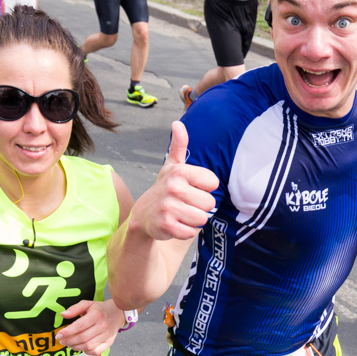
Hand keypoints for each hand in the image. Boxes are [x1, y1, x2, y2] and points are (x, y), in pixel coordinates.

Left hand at [55, 299, 121, 355]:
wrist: (117, 313)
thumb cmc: (99, 309)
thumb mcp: (87, 304)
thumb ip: (74, 309)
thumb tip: (63, 315)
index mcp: (96, 315)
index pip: (79, 326)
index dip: (67, 332)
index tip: (58, 335)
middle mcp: (102, 326)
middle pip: (82, 338)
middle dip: (69, 341)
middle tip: (61, 340)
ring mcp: (106, 335)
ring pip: (88, 346)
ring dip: (75, 347)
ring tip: (69, 344)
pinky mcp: (108, 342)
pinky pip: (96, 352)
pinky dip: (86, 352)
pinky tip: (81, 347)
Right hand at [132, 121, 219, 239]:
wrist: (143, 215)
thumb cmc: (164, 189)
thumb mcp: (172, 167)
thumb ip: (179, 146)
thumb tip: (177, 123)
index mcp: (179, 171)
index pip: (213, 183)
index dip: (204, 189)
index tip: (190, 189)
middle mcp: (173, 187)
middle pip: (210, 203)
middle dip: (199, 207)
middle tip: (183, 204)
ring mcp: (169, 207)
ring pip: (202, 218)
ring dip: (193, 220)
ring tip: (180, 214)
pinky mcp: (166, 225)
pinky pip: (191, 232)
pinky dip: (185, 231)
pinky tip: (175, 224)